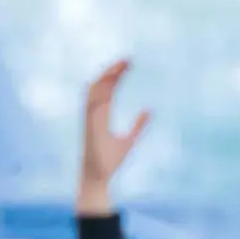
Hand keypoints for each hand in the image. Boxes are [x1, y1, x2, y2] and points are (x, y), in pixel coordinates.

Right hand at [77, 60, 149, 215]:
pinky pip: (93, 106)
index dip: (115, 76)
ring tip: (121, 67)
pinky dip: (101, 93)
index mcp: (100, 117)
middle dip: (110, 72)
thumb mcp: (129, 140)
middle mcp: (93, 116)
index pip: (106, 91)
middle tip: (126, 60)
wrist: (98, 178)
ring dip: (106, 79)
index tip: (128, 65)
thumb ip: (138, 125)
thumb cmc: (110, 162)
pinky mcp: (90, 128)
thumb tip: (149, 110)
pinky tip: (112, 82)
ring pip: (94, 93)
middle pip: (98, 87)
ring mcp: (90, 121)